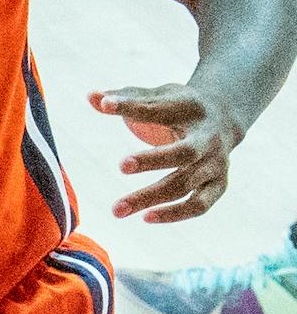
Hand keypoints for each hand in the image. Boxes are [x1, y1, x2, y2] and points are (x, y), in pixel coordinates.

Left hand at [95, 83, 243, 222]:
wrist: (222, 117)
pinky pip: (199, 205)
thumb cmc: (176, 107)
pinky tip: (145, 217)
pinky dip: (174, 214)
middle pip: (184, 153)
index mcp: (190, 108)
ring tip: (116, 209)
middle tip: (120, 166)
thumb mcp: (155, 96)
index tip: (105, 105)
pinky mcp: (219, 185)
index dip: (131, 106)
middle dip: (152, 160)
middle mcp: (208, 138)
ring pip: (186, 184)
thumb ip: (124, 97)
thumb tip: (90, 97)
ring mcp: (216, 163)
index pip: (158, 109)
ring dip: (151, 197)